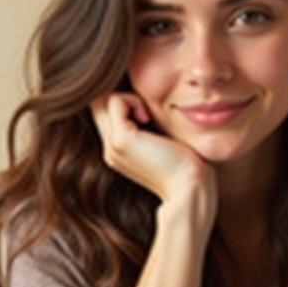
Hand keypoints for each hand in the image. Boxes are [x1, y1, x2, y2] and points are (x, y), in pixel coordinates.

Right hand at [90, 93, 216, 213]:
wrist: (189, 189)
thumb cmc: (187, 166)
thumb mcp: (165, 141)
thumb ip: (152, 126)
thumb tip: (151, 105)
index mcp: (119, 150)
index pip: (105, 112)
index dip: (122, 101)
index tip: (147, 112)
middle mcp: (110, 148)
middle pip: (98, 104)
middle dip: (121, 96)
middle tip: (146, 110)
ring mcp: (112, 145)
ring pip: (102, 99)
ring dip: (126, 97)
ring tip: (146, 114)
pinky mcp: (121, 139)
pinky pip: (114, 100)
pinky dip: (131, 100)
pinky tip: (147, 117)